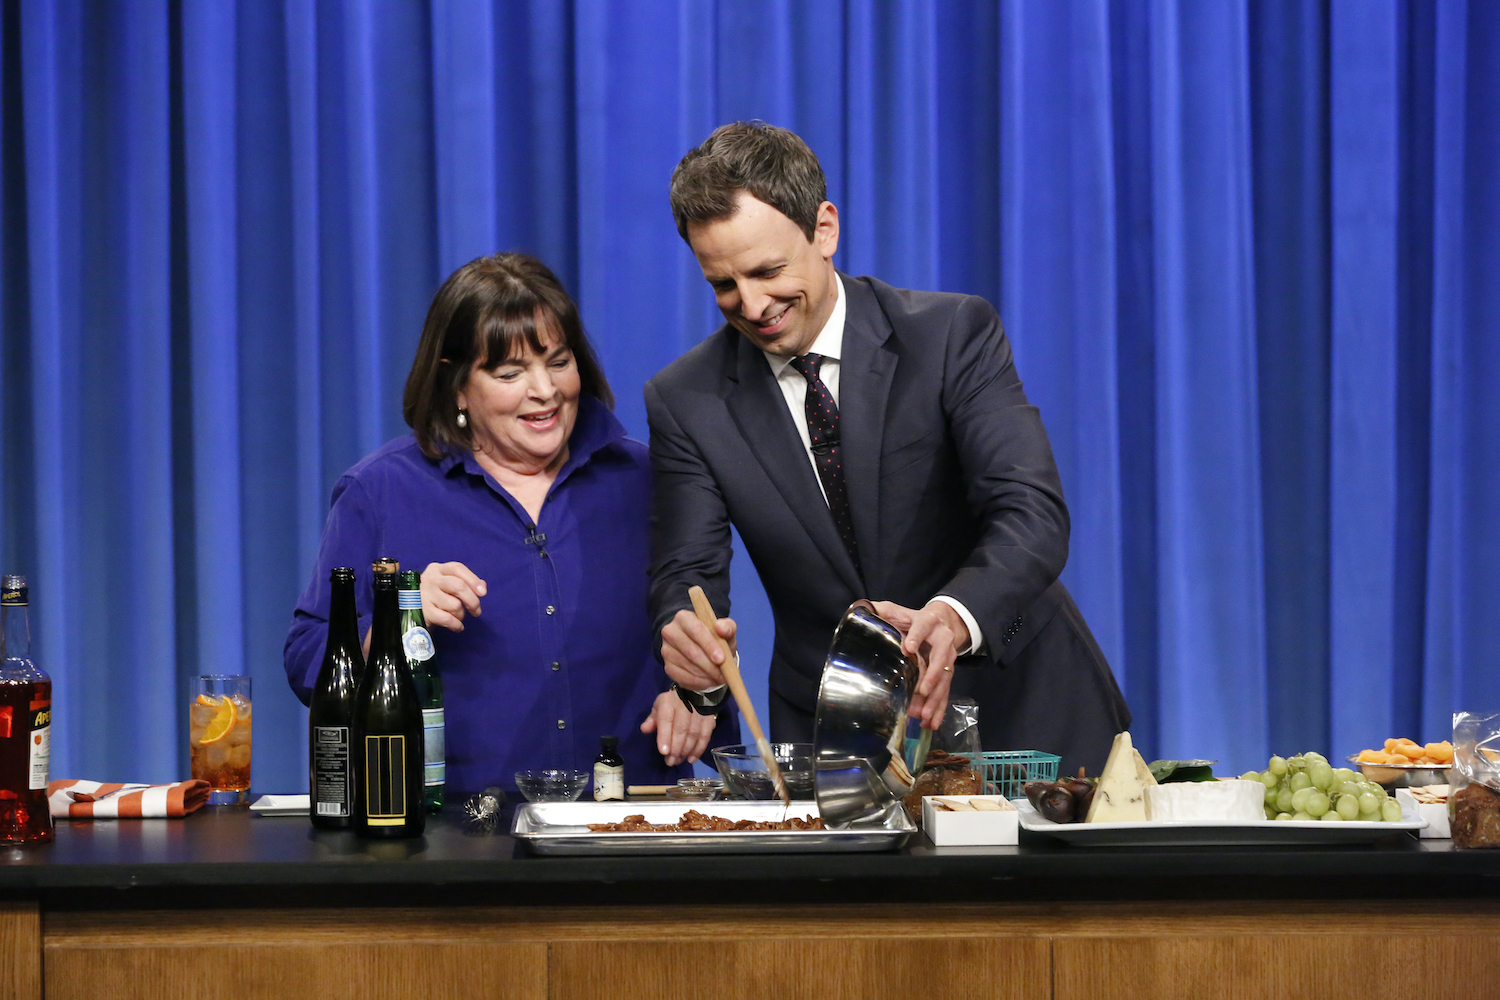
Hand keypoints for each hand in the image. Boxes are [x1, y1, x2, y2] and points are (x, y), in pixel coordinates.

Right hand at [420, 561, 486, 631]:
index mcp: (437, 570)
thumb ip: (465, 582)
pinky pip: (447, 619)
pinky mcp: (423, 612)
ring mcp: (425, 595)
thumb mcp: (446, 585)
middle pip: (458, 586)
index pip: (457, 568)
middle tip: (476, 611)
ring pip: (454, 605)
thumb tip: (482, 587)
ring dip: (461, 614)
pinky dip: (456, 625)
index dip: (473, 580)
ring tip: (458, 617)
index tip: (483, 593)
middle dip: (472, 600)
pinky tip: (457, 627)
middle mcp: (430, 579)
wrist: (407, 611)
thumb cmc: (434, 596)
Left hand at [641, 690, 718, 765]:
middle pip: (681, 729)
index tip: (663, 752)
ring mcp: (699, 712)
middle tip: (670, 762)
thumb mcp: (659, 707)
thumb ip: (652, 719)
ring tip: (678, 761)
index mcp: (669, 702)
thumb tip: (645, 729)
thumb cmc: (672, 703)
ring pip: (694, 734)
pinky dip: (698, 749)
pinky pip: (705, 736)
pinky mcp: (709, 719)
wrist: (695, 691)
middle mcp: (685, 706)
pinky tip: (691, 759)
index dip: (665, 736)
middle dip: (676, 748)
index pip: (666, 719)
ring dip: (686, 751)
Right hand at [661, 607, 736, 691]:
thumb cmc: (716, 637)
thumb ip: (727, 627)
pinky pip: (682, 678)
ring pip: (687, 666)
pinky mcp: (667, 666)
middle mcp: (671, 632)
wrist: (704, 650)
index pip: (696, 630)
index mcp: (684, 617)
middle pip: (691, 651)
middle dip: (709, 665)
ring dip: (706, 675)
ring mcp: (666, 650)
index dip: (709, 645)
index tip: (721, 659)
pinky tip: (709, 681)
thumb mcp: (725, 630)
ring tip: (720, 678)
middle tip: (723, 675)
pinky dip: (698, 682)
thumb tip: (721, 628)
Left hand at [868, 600, 966, 729]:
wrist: (942, 620)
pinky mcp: (947, 672)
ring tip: (926, 715)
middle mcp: (942, 639)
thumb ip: (880, 611)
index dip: (917, 636)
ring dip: (936, 698)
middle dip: (933, 675)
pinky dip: (939, 707)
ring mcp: (947, 657)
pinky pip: (945, 691)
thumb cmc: (912, 618)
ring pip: (945, 678)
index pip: (923, 626)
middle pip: (941, 656)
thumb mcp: (897, 611)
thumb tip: (859, 611)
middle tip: (923, 691)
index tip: (907, 648)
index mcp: (928, 622)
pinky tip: (932, 722)